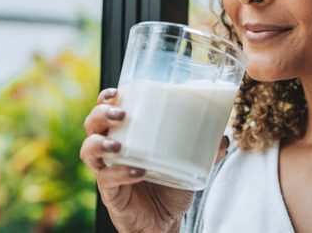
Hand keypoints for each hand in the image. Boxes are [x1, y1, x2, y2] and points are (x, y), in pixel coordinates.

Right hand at [80, 88, 229, 232]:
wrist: (165, 222)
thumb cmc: (170, 186)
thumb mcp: (189, 163)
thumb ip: (206, 149)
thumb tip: (223, 137)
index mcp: (127, 135)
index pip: (107, 109)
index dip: (106, 98)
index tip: (117, 91)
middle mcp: (112, 150)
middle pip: (91, 124)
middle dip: (101, 114)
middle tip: (121, 114)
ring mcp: (108, 171)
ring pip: (88, 150)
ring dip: (100, 144)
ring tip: (118, 145)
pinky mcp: (110, 193)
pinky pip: (106, 179)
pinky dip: (120, 173)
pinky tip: (137, 171)